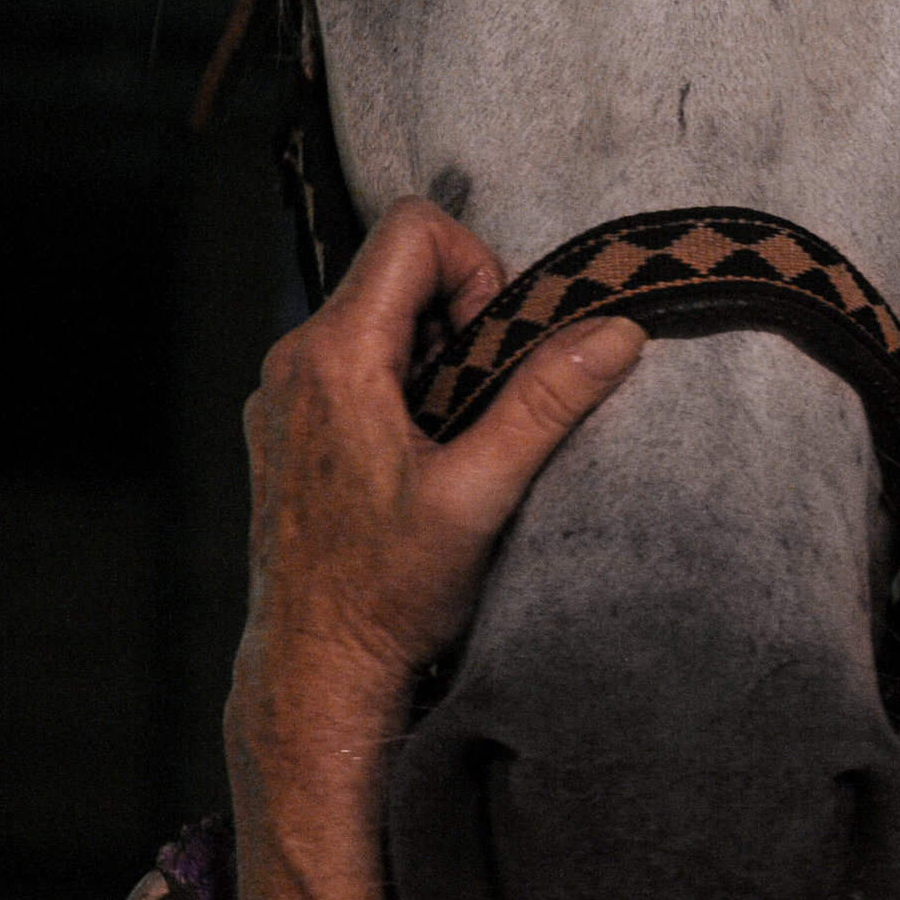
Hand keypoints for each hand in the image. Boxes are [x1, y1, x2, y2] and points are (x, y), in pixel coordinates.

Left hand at [233, 198, 645, 760]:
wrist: (316, 669)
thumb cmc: (388, 592)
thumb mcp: (481, 494)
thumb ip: (546, 402)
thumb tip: (616, 330)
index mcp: (335, 356)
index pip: (413, 230)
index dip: (478, 267)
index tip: (502, 346)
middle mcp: (293, 360)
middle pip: (396, 271)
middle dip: (463, 315)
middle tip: (491, 400)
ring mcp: (283, 395)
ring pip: (376, 319)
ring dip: (435, 355)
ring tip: (457, 439)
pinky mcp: (286, 429)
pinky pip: (352, 365)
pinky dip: (400, 388)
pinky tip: (420, 463)